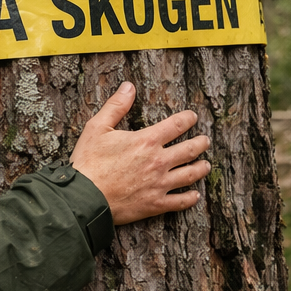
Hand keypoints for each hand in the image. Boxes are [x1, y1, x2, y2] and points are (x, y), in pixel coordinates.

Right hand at [70, 82, 210, 224]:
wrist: (84, 197)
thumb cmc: (88, 162)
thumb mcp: (97, 128)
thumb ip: (115, 106)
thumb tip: (128, 87)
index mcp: (146, 141)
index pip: (176, 125)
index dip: (187, 119)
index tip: (192, 117)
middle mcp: (159, 161)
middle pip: (189, 150)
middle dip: (200, 143)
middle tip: (205, 141)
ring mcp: (159, 184)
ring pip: (190, 175)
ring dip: (201, 168)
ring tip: (206, 165)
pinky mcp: (155, 204)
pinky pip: (180, 201)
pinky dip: (190, 198)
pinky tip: (195, 195)